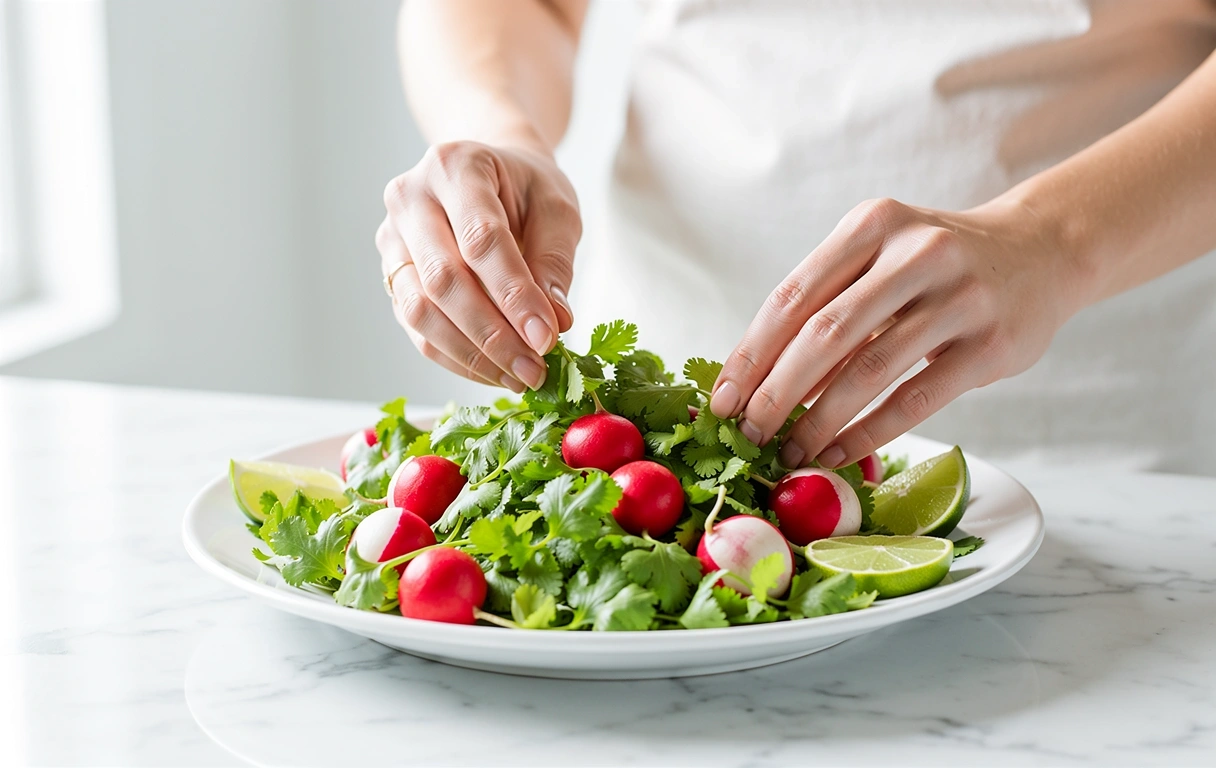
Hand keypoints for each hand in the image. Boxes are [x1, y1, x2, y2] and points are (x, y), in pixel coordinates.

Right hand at [377, 140, 580, 391]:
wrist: (494, 177)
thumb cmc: (527, 189)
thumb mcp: (557, 210)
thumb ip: (554, 263)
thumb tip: (553, 324)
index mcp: (455, 166)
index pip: (480, 239)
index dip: (514, 294)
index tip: (547, 337)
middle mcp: (410, 199)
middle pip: (442, 279)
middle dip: (492, 334)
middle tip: (535, 369)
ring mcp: (392, 239)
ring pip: (420, 311)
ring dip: (471, 354)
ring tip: (519, 376)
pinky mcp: (392, 276)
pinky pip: (417, 329)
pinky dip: (457, 358)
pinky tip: (496, 371)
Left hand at [709, 196, 1086, 468]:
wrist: (1042, 250)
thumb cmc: (937, 263)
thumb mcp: (881, 255)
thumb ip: (828, 302)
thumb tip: (757, 380)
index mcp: (871, 225)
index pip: (791, 297)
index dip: (749, 354)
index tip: (721, 401)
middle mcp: (915, 252)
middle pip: (824, 335)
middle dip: (776, 394)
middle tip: (748, 435)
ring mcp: (959, 297)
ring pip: (868, 372)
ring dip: (819, 421)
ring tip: (789, 451)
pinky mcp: (991, 344)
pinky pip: (915, 399)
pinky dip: (869, 433)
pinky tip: (839, 454)